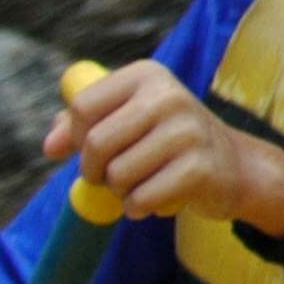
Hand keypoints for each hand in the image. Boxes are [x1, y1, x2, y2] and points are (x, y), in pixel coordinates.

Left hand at [45, 60, 283, 229]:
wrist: (233, 166)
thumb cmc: (165, 142)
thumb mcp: (126, 120)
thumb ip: (80, 126)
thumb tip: (50, 146)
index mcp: (145, 75)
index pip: (82, 108)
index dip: (77, 138)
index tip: (92, 150)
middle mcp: (168, 95)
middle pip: (96, 143)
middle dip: (94, 170)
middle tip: (111, 176)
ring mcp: (187, 130)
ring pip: (117, 175)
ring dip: (120, 191)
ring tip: (142, 183)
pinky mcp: (200, 167)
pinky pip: (141, 198)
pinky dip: (139, 207)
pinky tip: (157, 198)